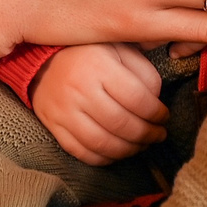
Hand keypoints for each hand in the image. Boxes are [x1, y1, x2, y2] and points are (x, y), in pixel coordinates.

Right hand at [32, 43, 168, 165]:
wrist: (43, 60)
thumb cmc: (90, 54)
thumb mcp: (119, 48)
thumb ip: (143, 72)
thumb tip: (156, 102)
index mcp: (98, 65)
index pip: (136, 98)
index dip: (156, 113)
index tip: (164, 117)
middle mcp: (78, 89)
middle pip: (121, 124)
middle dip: (147, 135)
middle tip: (158, 135)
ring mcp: (63, 110)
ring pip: (102, 143)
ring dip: (129, 150)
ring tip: (142, 145)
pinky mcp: (53, 126)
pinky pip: (81, 152)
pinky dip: (104, 158)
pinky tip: (118, 152)